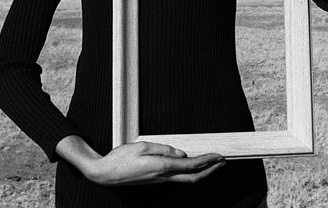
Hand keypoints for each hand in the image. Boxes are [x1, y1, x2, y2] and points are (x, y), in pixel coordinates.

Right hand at [86, 141, 224, 185]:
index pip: (191, 166)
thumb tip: (181, 155)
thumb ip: (164, 149)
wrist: (105, 174)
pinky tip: (192, 166)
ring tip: (212, 163)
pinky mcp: (155, 180)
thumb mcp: (142, 146)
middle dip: (210, 170)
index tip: (219, 156)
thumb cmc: (120, 159)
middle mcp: (162, 177)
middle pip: (193, 178)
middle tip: (222, 162)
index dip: (207, 162)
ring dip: (201, 172)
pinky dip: (189, 172)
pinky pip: (177, 178)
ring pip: (186, 179)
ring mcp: (159, 181)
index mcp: (161, 167)